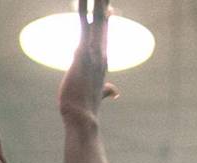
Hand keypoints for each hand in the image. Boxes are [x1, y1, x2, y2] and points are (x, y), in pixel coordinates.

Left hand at [59, 0, 118, 123]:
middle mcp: (101, 53)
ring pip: (96, 19)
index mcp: (103, 60)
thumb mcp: (97, 94)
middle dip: (104, 5)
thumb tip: (114, 92)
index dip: (107, 20)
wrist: (83, 118)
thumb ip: (107, 90)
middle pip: (104, 22)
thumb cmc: (85, 108)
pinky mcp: (82, 52)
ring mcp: (93, 51)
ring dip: (97, 2)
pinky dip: (83, 9)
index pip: (105, 35)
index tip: (109, 8)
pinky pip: (83, 25)